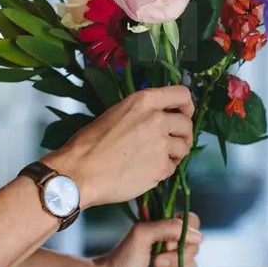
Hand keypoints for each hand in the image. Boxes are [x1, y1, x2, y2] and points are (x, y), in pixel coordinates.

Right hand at [45, 87, 193, 207]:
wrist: (80, 172)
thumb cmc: (90, 142)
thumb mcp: (117, 112)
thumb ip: (142, 112)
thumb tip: (160, 118)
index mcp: (144, 101)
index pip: (183, 94)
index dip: (187, 106)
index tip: (183, 115)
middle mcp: (157, 119)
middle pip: (187, 124)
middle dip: (182, 134)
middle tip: (172, 143)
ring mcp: (161, 144)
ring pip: (184, 147)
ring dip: (175, 153)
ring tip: (157, 158)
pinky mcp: (161, 167)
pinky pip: (173, 167)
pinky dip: (164, 170)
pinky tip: (148, 171)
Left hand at [91, 213, 202, 266]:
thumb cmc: (121, 260)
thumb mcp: (141, 235)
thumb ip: (168, 228)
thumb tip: (198, 236)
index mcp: (165, 230)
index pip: (192, 224)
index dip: (186, 236)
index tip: (169, 244)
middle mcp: (172, 246)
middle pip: (194, 250)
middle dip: (175, 260)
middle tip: (155, 263)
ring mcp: (173, 266)